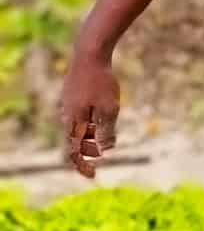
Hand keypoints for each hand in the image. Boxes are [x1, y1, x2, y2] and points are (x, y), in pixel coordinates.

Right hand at [58, 46, 120, 179]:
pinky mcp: (72, 96)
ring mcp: (68, 105)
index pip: (73, 152)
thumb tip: (105, 150)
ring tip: (108, 130)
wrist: (89, 54)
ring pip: (79, 127)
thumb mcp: (109, 109)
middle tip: (105, 150)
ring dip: (92, 134)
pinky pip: (80, 115)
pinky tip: (102, 113)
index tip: (92, 176)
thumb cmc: (101, 82)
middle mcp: (66, 115)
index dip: (81, 165)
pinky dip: (90, 121)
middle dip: (90, 149)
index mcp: (73, 122)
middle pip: (76, 140)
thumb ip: (106, 130)